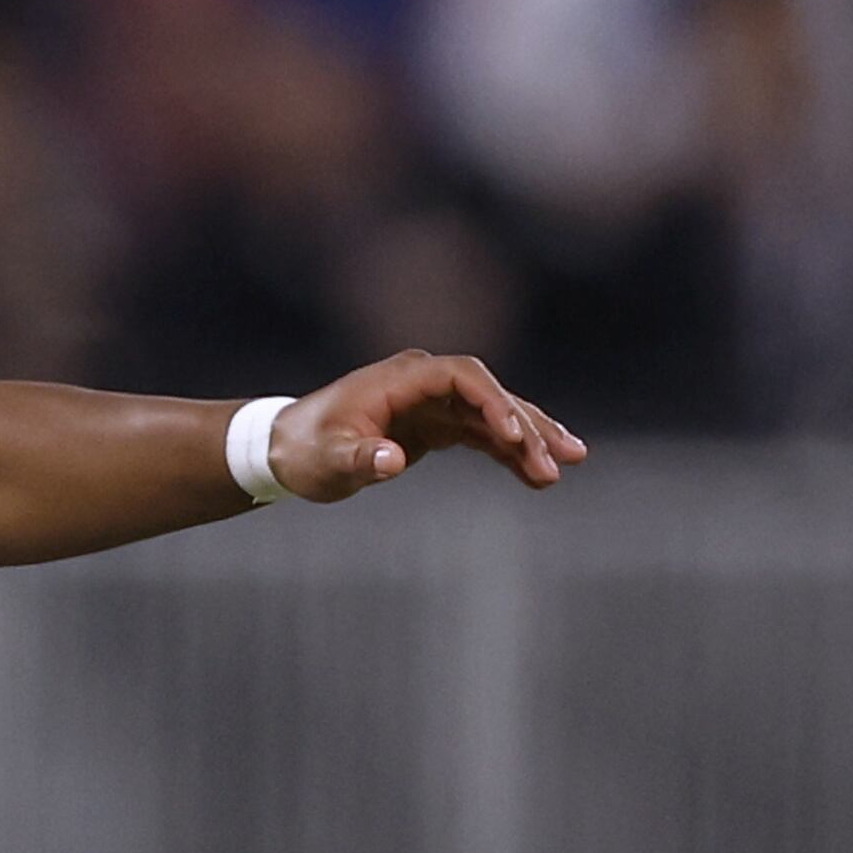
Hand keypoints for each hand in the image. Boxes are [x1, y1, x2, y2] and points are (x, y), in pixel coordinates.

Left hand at [275, 351, 586, 497]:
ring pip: (494, 415)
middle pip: (490, 395)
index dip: (494, 402)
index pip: (464, 378)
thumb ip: (360, 458)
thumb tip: (390, 461)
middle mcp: (425, 382)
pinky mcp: (435, 425)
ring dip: (529, 441)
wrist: (287, 450)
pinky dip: (509, 453)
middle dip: (527, 427)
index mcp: (404, 377)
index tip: (516, 437)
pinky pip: (483, 436)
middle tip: (560, 461)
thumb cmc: (305, 450)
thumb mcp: (328, 459)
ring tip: (565, 467)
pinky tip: (537, 475)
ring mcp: (433, 402)